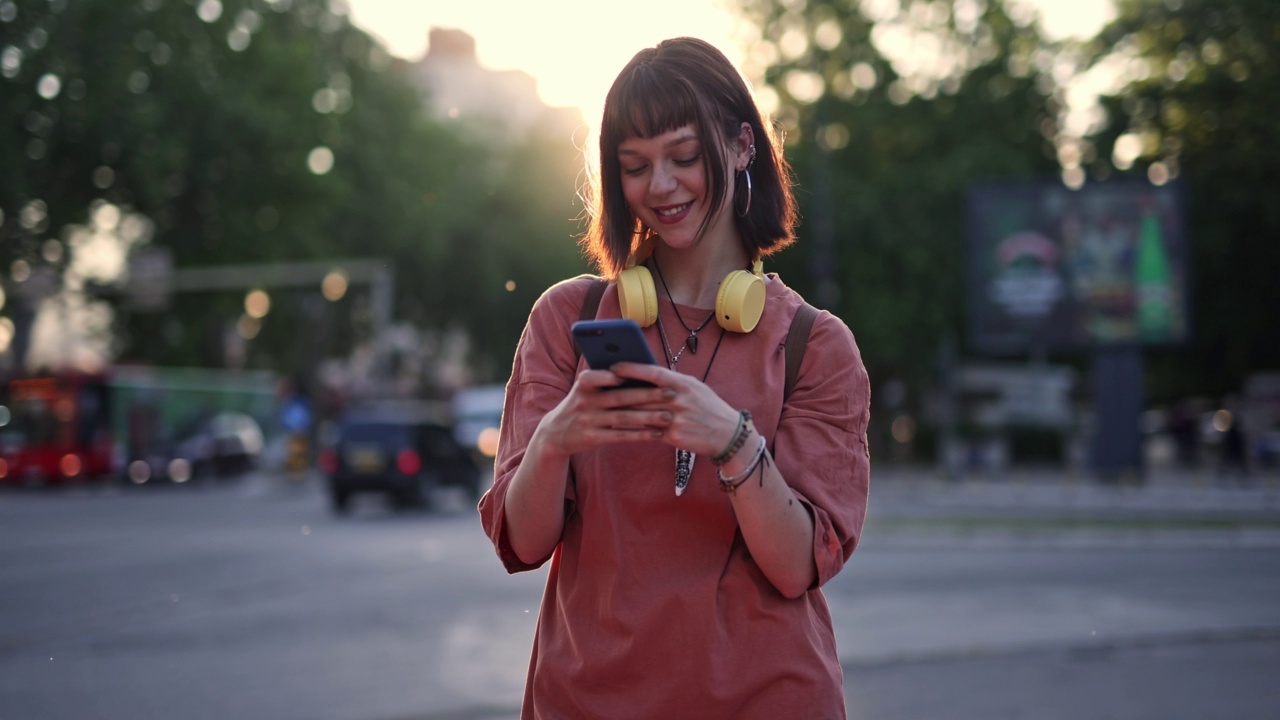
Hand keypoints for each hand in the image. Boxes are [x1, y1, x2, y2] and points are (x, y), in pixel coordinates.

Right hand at [534, 366, 674, 456]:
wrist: (557, 432)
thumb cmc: (582, 404)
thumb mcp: (585, 388)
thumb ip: (606, 378)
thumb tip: (641, 369)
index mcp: (584, 383)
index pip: (599, 375)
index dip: (617, 375)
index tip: (641, 373)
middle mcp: (585, 401)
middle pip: (620, 396)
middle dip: (647, 394)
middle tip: (671, 393)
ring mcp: (588, 420)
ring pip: (623, 417)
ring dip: (648, 417)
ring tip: (669, 416)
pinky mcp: (593, 438)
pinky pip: (620, 435)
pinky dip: (640, 434)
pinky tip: (657, 434)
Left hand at [609, 362, 739, 456]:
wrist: (727, 435)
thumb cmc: (708, 407)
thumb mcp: (694, 387)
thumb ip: (672, 381)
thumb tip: (645, 374)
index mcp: (683, 384)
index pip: (653, 373)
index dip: (632, 369)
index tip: (614, 366)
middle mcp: (679, 400)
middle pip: (642, 395)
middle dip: (620, 391)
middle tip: (600, 387)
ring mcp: (676, 419)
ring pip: (642, 414)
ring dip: (623, 411)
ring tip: (605, 406)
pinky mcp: (674, 437)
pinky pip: (648, 431)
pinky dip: (635, 428)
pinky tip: (620, 426)